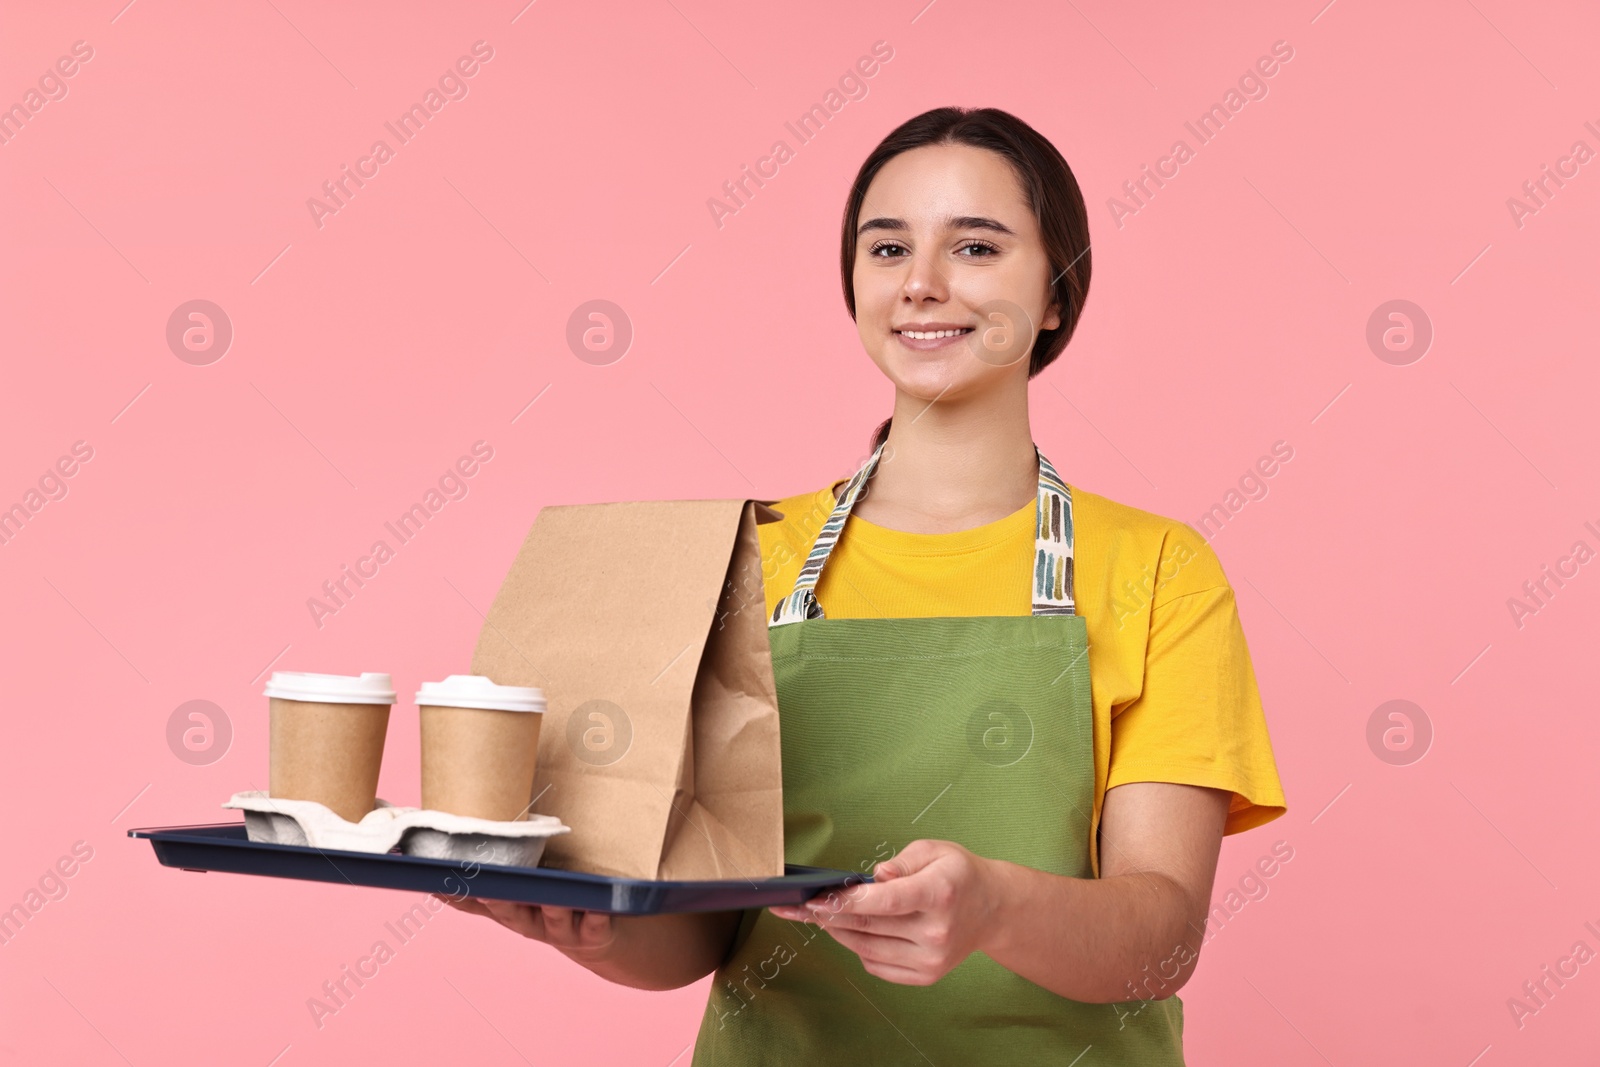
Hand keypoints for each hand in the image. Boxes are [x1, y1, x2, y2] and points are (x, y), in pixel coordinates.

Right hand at [433, 894, 617, 961]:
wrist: (598, 942)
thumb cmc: (551, 909)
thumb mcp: (516, 899)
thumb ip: (486, 887)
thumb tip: (440, 870)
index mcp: (512, 912)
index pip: (479, 905)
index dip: (460, 897)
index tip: (438, 883)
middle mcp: (533, 924)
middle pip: (512, 914)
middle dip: (500, 903)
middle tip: (488, 892)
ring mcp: (563, 930)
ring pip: (553, 917)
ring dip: (549, 907)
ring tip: (547, 894)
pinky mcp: (595, 933)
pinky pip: (596, 924)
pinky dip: (596, 915)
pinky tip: (597, 905)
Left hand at [767, 839, 999, 985]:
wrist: (993, 909)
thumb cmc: (958, 874)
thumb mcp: (935, 850)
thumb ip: (901, 862)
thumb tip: (872, 879)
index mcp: (940, 894)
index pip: (885, 902)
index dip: (846, 901)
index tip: (815, 898)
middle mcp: (936, 932)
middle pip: (868, 927)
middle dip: (826, 916)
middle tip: (794, 907)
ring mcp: (932, 960)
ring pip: (866, 949)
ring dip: (836, 932)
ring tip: (816, 915)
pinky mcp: (926, 976)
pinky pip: (876, 965)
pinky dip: (857, 947)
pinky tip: (846, 931)